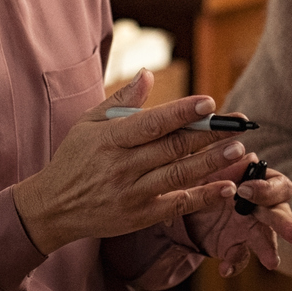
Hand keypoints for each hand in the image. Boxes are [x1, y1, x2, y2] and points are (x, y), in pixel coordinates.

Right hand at [13, 70, 247, 254]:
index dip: (182, 112)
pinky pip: (178, 204)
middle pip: (173, 148)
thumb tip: (149, 74)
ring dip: (213, 162)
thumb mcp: (88, 124)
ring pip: (179, 174)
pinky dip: (204, 197)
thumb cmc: (74, 159)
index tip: (209, 101)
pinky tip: (227, 187)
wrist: (52, 208)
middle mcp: (122, 167)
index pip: (152, 123)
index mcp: (110, 139)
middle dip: (209, 134)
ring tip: (239, 149)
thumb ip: (122, 101)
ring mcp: (132, 193)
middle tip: (239, 124)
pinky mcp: (140, 216)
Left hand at [203, 145, 291, 275]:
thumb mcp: (211, 167)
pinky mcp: (235, 247)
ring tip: (272, 262)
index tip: (244, 191)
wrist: (184, 204)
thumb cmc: (204, 178)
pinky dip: (233, 264)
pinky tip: (225, 269)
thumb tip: (248, 156)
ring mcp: (250, 230)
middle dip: (286, 224)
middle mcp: (261, 207)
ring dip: (269, 250)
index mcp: (259, 182)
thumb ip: (228, 163)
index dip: (266, 189)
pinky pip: (239, 258)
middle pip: (281, 214)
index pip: (278, 185)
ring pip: (266, 240)